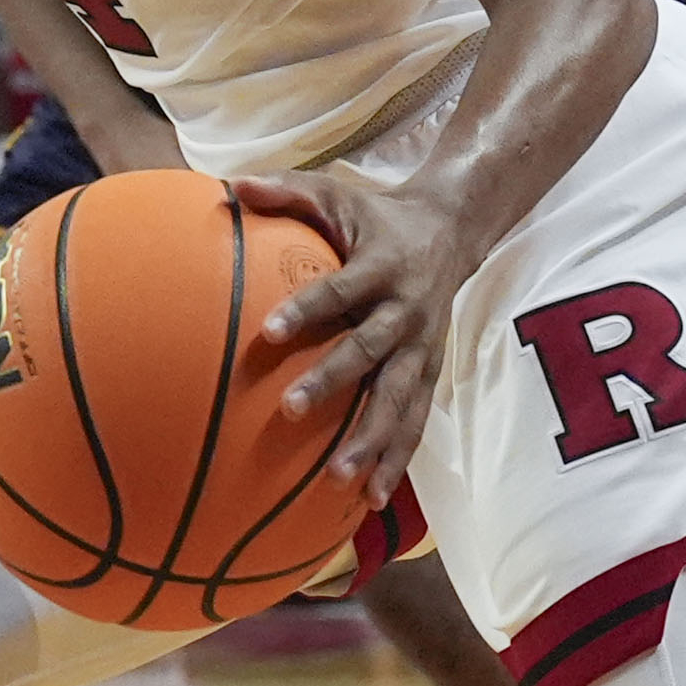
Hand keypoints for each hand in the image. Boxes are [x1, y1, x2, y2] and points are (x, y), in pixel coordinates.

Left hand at [233, 168, 472, 502]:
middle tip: (290, 410)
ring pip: (400, 399)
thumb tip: (232, 185)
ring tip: (341, 479)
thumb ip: (288, 191)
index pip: (341, 290)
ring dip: (372, 439)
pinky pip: (416, 421)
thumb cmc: (376, 216)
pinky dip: (396, 459)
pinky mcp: (432, 372)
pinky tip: (372, 499)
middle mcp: (407, 311)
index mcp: (383, 267)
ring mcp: (423, 347)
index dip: (307, 309)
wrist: (453, 229)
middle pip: (371, 352)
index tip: (269, 331)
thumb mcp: (337, 193)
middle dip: (334, 382)